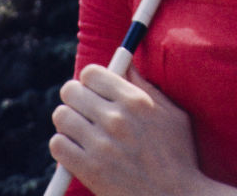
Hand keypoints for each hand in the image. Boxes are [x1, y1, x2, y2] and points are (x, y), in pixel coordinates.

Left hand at [50, 63, 200, 195]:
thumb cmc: (178, 156)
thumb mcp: (173, 114)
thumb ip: (146, 87)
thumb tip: (126, 65)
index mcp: (135, 100)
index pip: (91, 73)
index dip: (90, 79)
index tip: (93, 89)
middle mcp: (116, 119)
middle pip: (71, 91)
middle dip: (75, 97)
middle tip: (83, 108)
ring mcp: (100, 145)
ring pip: (61, 116)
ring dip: (68, 121)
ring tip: (79, 129)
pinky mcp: (89, 170)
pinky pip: (58, 145)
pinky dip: (63, 145)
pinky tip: (76, 149)